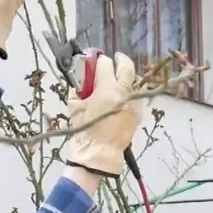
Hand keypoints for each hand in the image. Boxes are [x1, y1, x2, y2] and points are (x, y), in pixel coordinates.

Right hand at [65, 53, 145, 177]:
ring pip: (136, 79)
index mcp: (106, 89)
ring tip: (119, 79)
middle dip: (119, 59)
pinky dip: (131, 91)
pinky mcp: (138, 112)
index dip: (98, 60)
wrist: (99, 153)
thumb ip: (78, 87)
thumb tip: (81, 74)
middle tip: (114, 59)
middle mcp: (123, 92)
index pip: (105, 63)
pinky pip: (138, 94)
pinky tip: (123, 96)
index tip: (95, 61)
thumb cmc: (84, 131)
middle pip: (127, 65)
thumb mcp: (74, 106)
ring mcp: (134, 102)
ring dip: (127, 76)